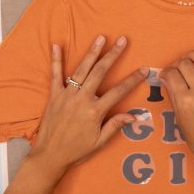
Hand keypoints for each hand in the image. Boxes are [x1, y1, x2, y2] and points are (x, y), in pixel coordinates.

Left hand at [28, 34, 148, 180]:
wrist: (50, 156)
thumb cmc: (76, 151)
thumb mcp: (99, 142)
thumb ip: (115, 125)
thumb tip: (134, 116)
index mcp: (95, 111)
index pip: (119, 91)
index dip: (132, 80)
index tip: (144, 69)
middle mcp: (82, 99)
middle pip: (100, 72)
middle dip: (113, 55)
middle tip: (123, 41)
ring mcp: (67, 95)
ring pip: (82, 69)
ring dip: (92, 52)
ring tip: (101, 38)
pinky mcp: (54, 96)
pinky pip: (55, 75)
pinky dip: (55, 60)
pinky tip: (56, 45)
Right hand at [158, 32, 193, 174]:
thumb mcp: (179, 120)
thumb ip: (174, 98)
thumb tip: (168, 81)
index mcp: (185, 101)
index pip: (171, 75)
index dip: (165, 73)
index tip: (164, 76)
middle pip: (184, 65)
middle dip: (176, 65)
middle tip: (175, 71)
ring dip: (193, 55)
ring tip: (189, 58)